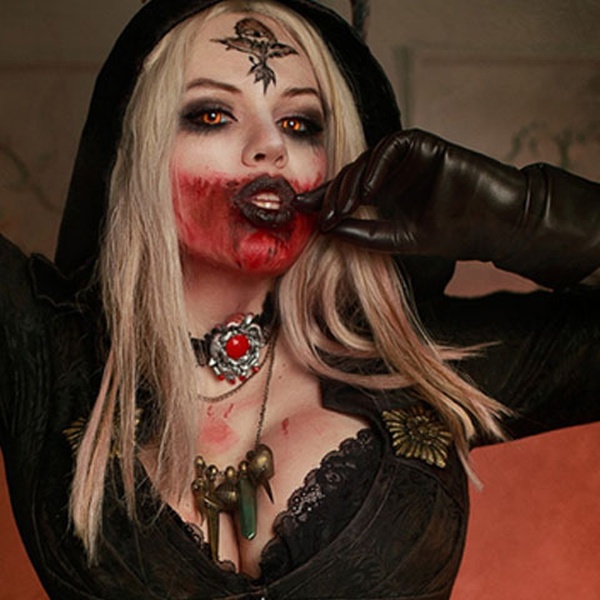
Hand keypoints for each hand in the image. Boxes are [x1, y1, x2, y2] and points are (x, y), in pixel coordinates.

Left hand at [295, 129, 599, 287]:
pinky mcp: (424, 144)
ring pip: (367, 160)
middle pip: (350, 174)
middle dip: (332, 194)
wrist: (493, 224)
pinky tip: (367, 192)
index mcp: (384, 194)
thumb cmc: (450, 234)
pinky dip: (377, 166)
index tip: (298, 210)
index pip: (345, 191)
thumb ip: (362, 233)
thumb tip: (325, 227)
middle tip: (321, 216)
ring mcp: (407, 158)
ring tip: (341, 209)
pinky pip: (393, 146)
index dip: (322, 199)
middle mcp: (390, 174)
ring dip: (350, 184)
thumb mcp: (397, 239)